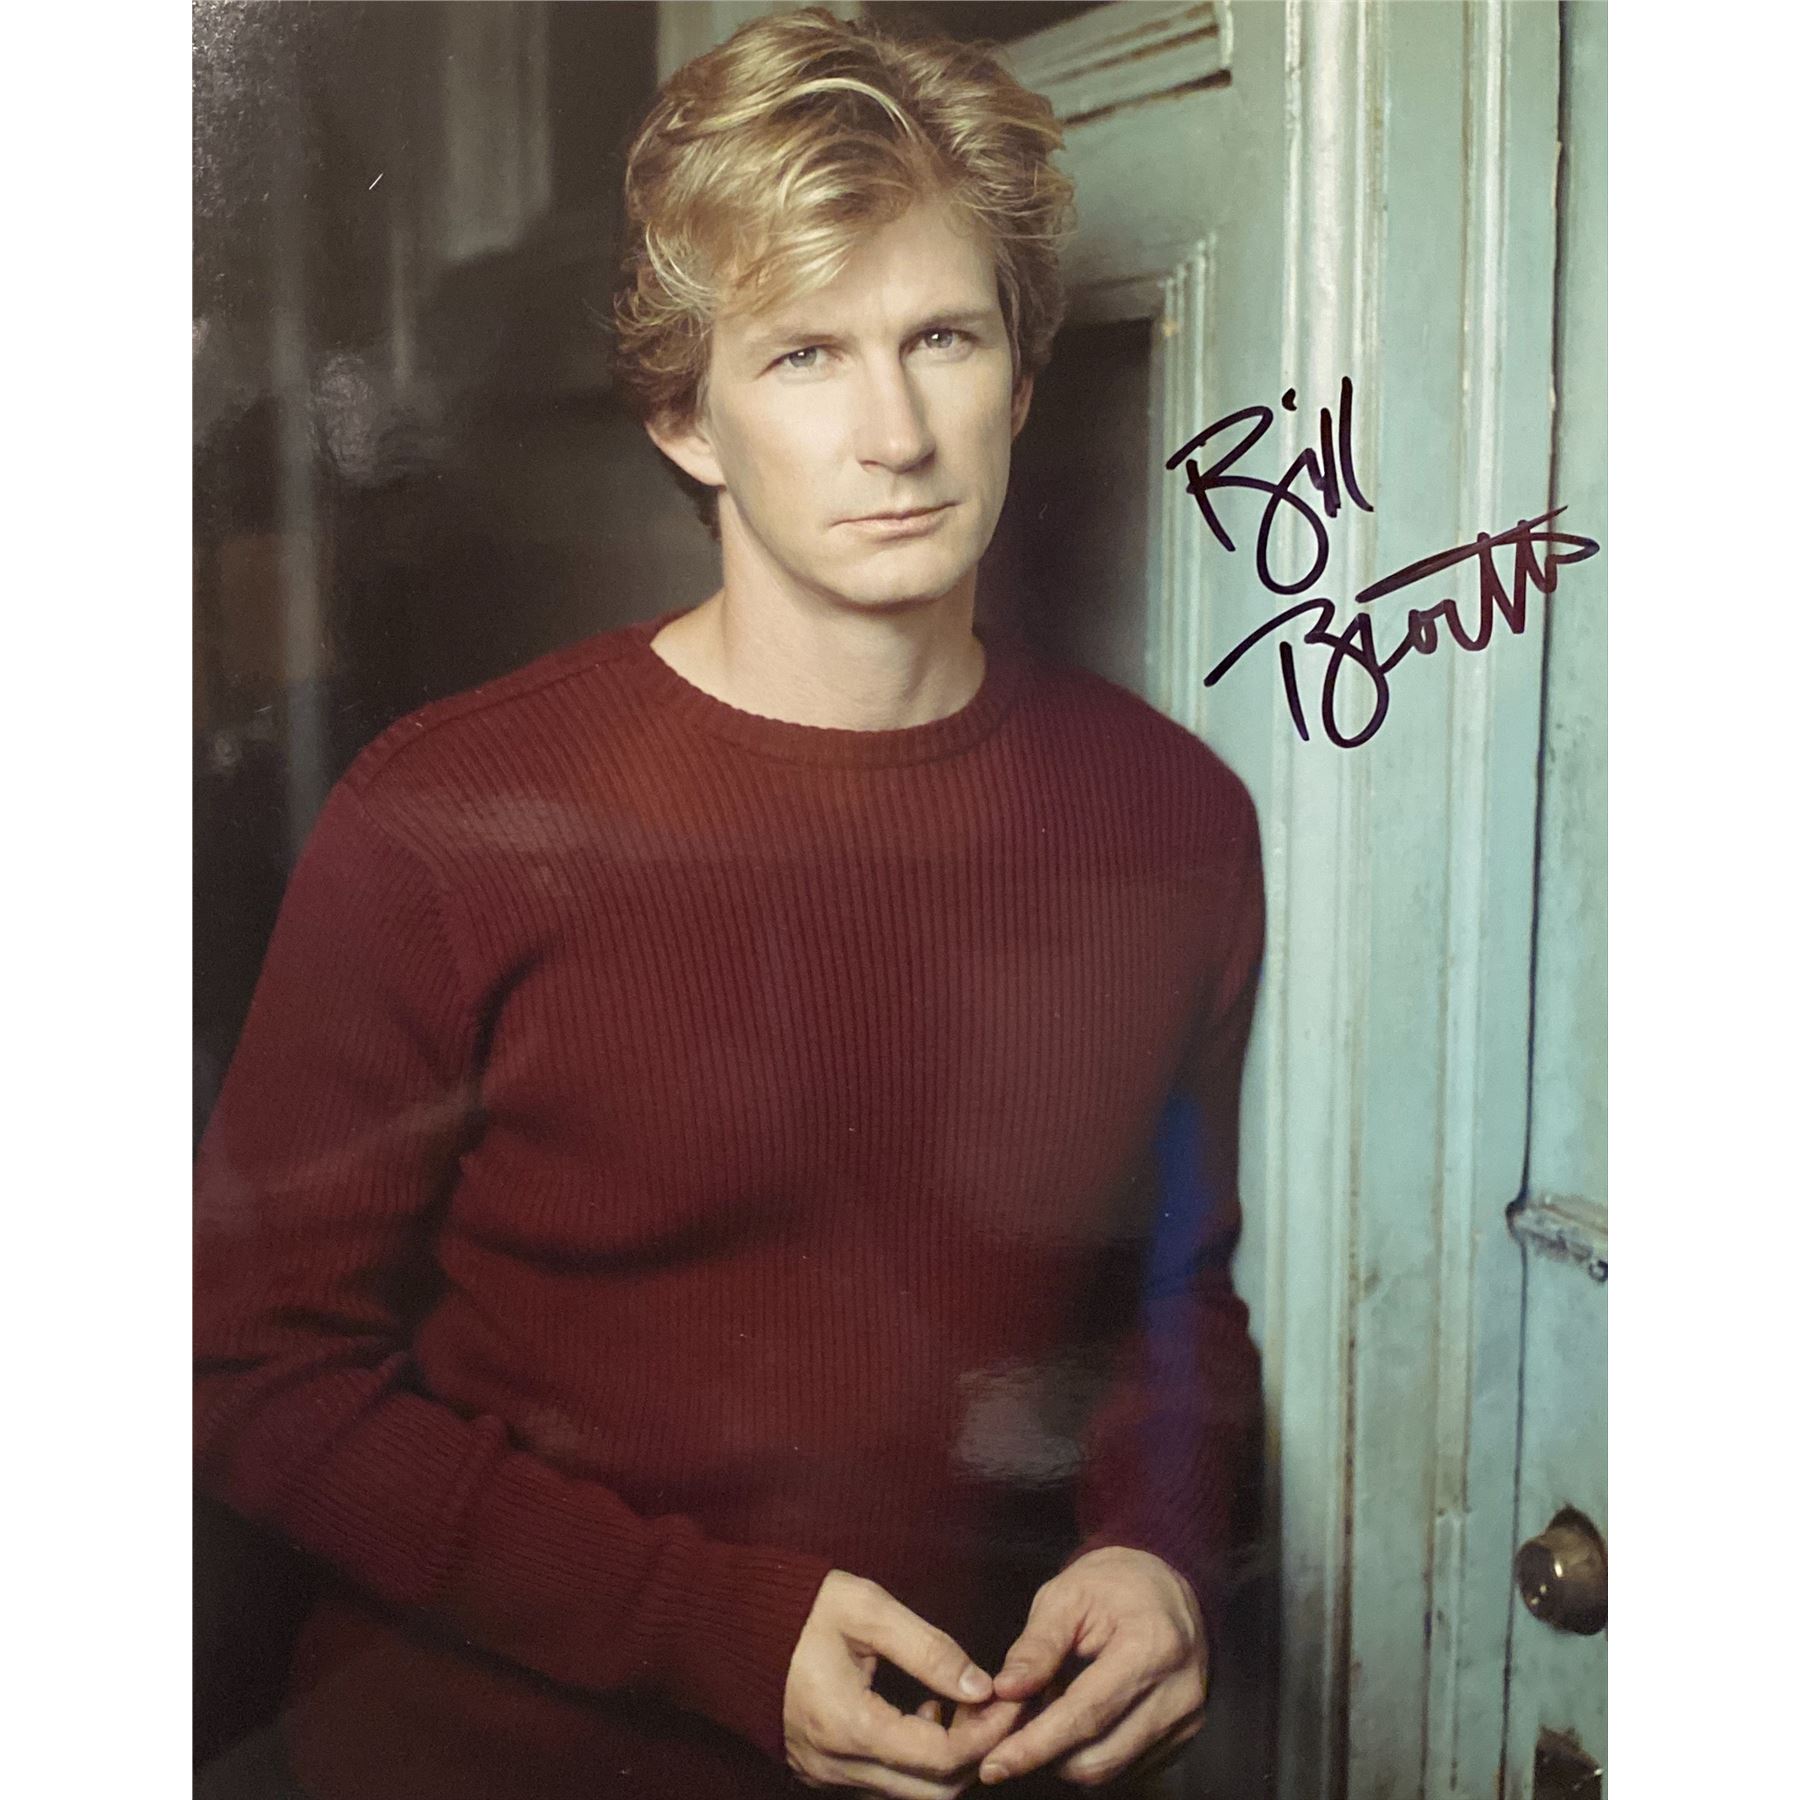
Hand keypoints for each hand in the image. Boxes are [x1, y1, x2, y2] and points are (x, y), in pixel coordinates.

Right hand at [784, 1570, 1024, 1797]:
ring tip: (955, 1703)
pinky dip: (915, 1761)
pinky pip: (883, 1786)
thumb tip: (982, 1687)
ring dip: (946, 1760)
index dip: (986, 1732)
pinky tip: (921, 1712)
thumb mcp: (868, 1609)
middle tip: (989, 1704)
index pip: (942, 1759)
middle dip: (973, 1753)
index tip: (1009, 1698)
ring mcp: (825, 1776)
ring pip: (909, 1795)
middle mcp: (836, 1767)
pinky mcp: (819, 1772)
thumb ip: (930, 1649)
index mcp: (849, 1727)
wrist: (728, 1623)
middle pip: (932, 1793)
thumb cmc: (799, 1607)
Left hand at [975, 1547, 1208, 1788]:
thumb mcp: (1066, 1595)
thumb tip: (1006, 1691)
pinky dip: (1090, 1752)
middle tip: (1014, 1723)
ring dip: (1066, 1755)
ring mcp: (1186, 1721)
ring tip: (1049, 1709)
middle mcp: (1178, 1693)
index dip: (1036, 1745)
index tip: (994, 1765)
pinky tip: (1078, 1717)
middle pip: (1098, 1757)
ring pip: (1110, 1770)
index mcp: (1151, 1647)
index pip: (1086, 1714)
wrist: (1166, 1585)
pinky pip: (1126, 1767)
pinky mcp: (1183, 1739)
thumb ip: (1037, 1645)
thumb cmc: (1112, 1584)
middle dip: (1045, 1754)